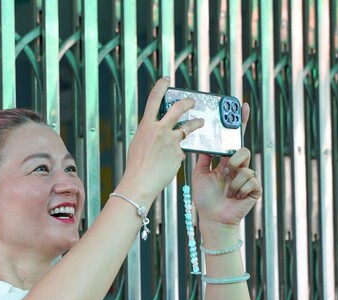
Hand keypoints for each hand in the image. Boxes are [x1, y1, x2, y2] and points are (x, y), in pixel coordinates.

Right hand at [116, 78, 204, 205]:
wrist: (140, 182)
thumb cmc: (136, 166)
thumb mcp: (138, 144)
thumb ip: (149, 134)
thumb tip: (158, 131)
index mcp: (146, 126)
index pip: (153, 100)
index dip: (160, 87)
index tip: (166, 80)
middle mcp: (159, 130)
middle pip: (177, 109)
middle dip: (187, 102)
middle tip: (193, 101)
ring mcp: (170, 141)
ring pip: (187, 127)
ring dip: (196, 123)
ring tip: (201, 122)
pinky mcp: (178, 153)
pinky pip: (181, 150)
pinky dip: (179, 154)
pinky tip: (173, 161)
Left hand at [190, 103, 260, 229]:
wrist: (212, 218)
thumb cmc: (205, 198)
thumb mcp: (200, 173)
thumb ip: (204, 157)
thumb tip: (204, 140)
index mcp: (226, 161)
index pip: (235, 139)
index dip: (240, 122)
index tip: (241, 106)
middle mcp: (239, 166)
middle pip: (243, 151)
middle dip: (233, 161)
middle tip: (223, 173)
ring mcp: (248, 177)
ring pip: (246, 167)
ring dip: (233, 180)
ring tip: (227, 191)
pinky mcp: (255, 189)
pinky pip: (251, 180)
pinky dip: (240, 189)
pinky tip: (235, 197)